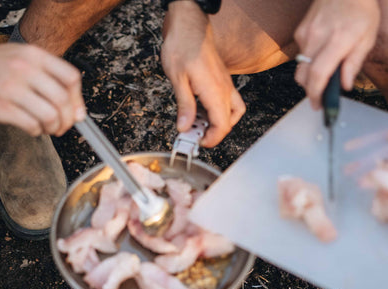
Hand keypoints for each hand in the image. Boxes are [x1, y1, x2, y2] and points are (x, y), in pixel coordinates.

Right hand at [0, 42, 85, 135]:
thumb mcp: (20, 57)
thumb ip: (47, 77)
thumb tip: (77, 110)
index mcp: (33, 54)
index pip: (71, 78)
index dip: (78, 100)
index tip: (75, 112)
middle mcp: (24, 69)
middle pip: (63, 100)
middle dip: (67, 120)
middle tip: (62, 126)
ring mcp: (11, 88)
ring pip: (49, 116)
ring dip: (53, 128)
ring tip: (47, 128)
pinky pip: (31, 126)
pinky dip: (37, 132)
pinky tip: (32, 128)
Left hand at [161, 1, 244, 146]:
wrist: (189, 24)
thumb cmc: (182, 46)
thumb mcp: (177, 79)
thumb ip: (184, 106)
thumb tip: (184, 127)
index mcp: (214, 91)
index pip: (222, 126)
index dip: (211, 139)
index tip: (196, 142)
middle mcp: (224, 89)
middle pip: (228, 123)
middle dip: (212, 134)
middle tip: (193, 135)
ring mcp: (225, 85)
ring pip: (232, 113)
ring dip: (217, 124)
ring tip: (198, 124)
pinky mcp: (222, 81)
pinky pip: (227, 102)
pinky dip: (216, 112)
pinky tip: (200, 111)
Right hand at [294, 0, 379, 108]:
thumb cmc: (360, 11)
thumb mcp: (367, 37)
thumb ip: (354, 63)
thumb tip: (345, 85)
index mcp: (337, 40)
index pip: (318, 75)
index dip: (315, 94)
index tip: (318, 104)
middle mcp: (317, 38)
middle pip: (303, 76)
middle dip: (310, 89)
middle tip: (320, 95)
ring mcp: (306, 34)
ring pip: (300, 67)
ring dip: (309, 75)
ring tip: (323, 71)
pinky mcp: (300, 32)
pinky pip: (300, 54)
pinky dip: (309, 59)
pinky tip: (321, 51)